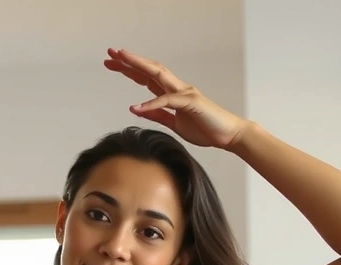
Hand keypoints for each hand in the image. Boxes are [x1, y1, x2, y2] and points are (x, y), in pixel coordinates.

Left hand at [104, 48, 248, 149]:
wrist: (229, 135)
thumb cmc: (205, 128)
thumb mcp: (175, 124)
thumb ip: (158, 115)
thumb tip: (139, 109)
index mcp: (172, 92)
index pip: (147, 76)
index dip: (129, 69)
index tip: (112, 63)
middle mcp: (177, 87)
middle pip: (149, 69)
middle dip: (129, 61)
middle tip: (110, 54)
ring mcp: (185, 93)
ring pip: (158, 74)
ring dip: (138, 67)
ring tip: (121, 61)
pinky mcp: (191, 102)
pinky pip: (168, 101)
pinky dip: (151, 103)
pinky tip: (137, 107)